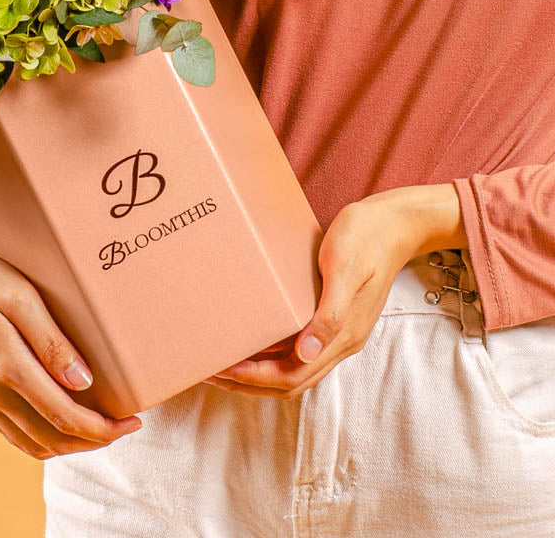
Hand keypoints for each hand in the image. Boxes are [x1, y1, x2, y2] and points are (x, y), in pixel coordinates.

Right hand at [0, 223, 143, 458]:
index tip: (132, 420)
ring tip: (98, 428)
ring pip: (31, 442)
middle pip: (52, 438)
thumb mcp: (13, 291)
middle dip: (94, 441)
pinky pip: (10, 433)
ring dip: (68, 445)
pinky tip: (55, 425)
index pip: (65, 417)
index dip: (103, 428)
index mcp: (8, 366)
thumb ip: (49, 337)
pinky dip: (40, 440)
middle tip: (124, 426)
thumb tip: (82, 380)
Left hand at [203, 184, 466, 399]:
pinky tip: (251, 339)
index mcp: (344, 334)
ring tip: (224, 361)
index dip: (256, 378)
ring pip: (295, 369)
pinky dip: (272, 353)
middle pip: (291, 381)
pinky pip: (299, 349)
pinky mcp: (334, 317)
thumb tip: (306, 352)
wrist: (395, 223)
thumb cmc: (366, 237)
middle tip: (211, 371)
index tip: (222, 370)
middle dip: (250, 383)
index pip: (294, 375)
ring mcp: (339, 332)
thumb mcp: (344, 269)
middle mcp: (341, 341)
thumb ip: (330, 313)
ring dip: (259, 372)